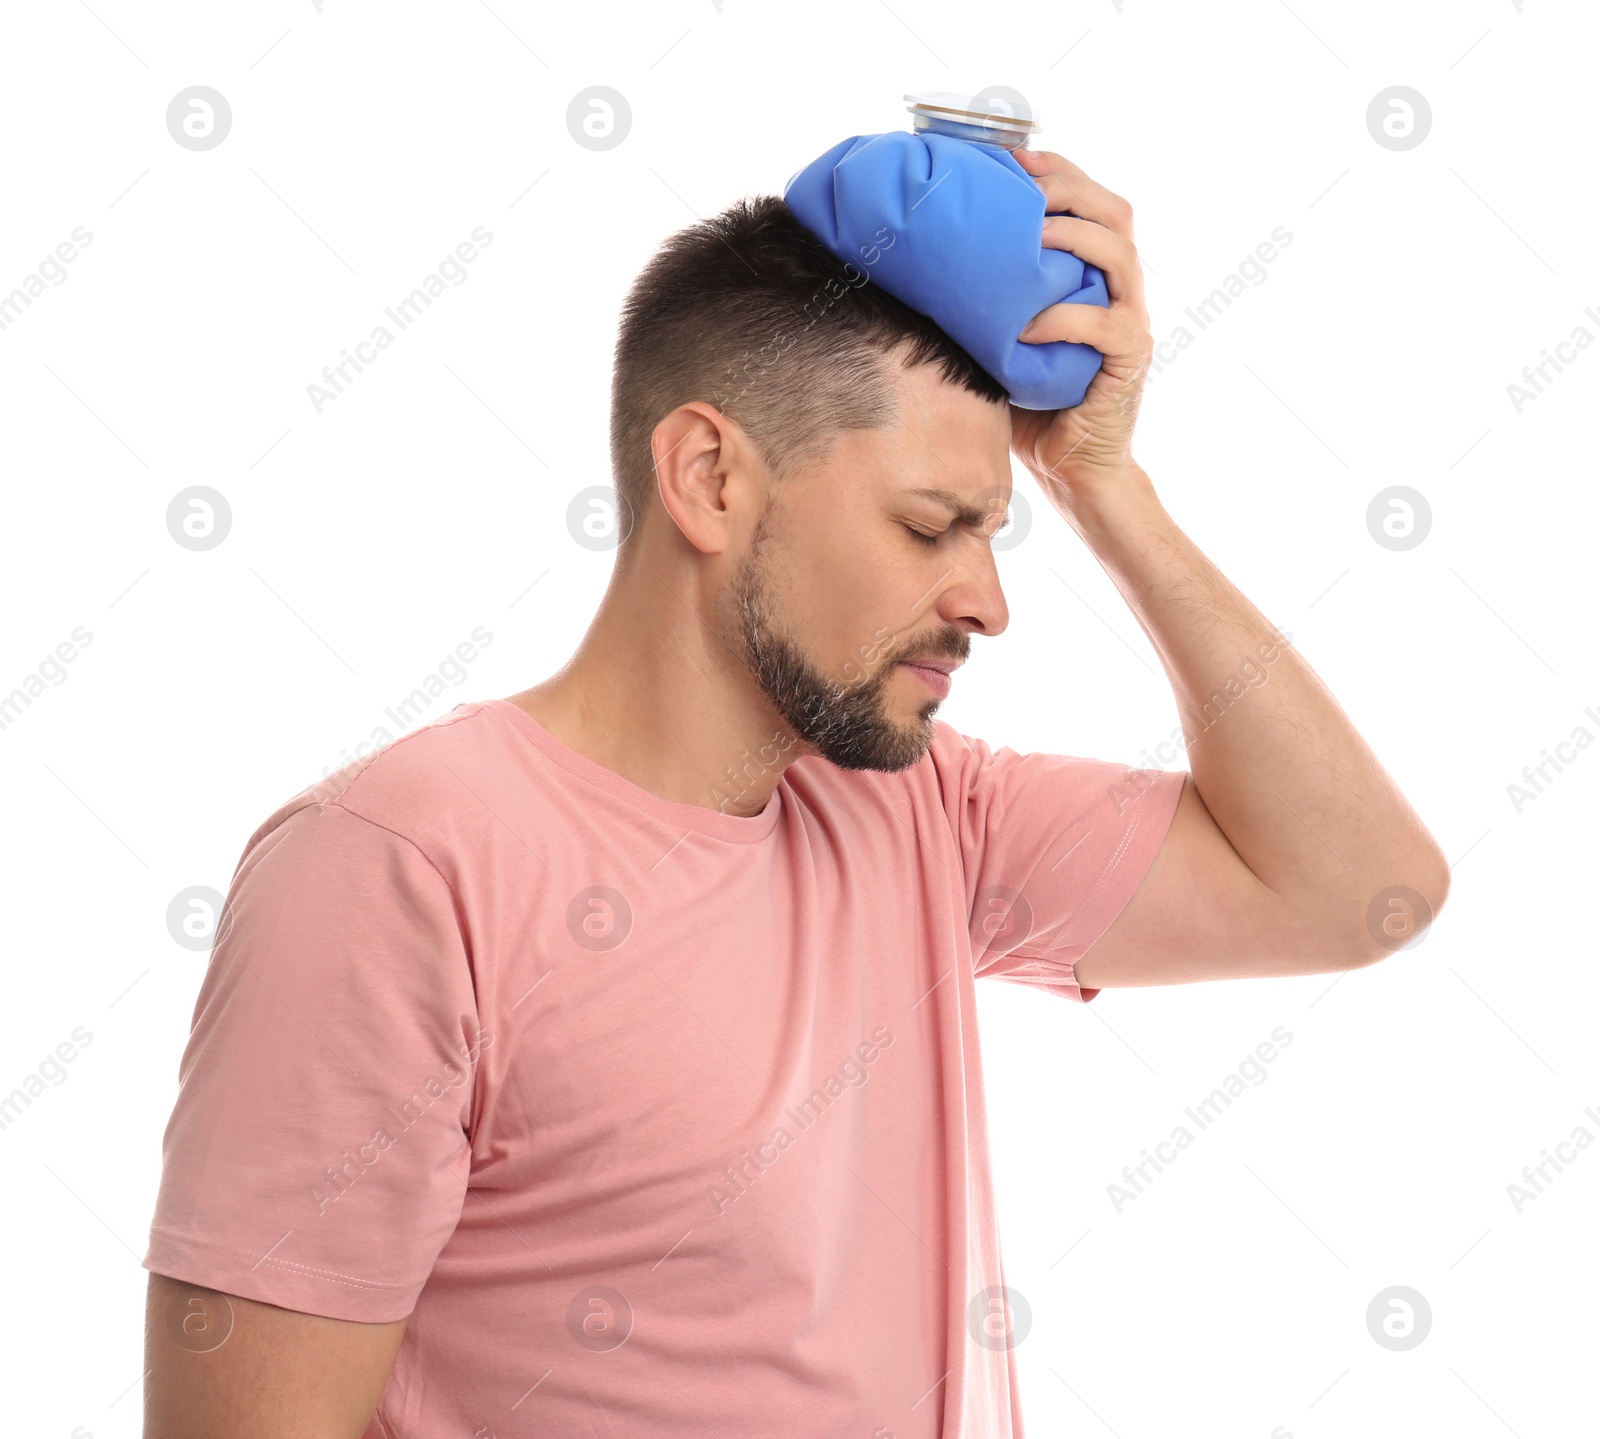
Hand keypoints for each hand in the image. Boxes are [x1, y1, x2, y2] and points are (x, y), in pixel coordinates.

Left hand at [1007, 149, 1152, 505]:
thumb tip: (917, 267)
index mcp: (1095, 276)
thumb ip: (984, 303)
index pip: (1090, 202)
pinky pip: (1107, 325)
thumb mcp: (1000, 341)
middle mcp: (1120, 290)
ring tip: (1032, 238)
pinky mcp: (1130, 360)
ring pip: (1120, 255)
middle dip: (1070, 186)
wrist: (1073, 469)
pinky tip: (1026, 325)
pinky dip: (1065, 319)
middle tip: (1025, 182)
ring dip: (1074, 237)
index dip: (1059, 170)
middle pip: (1114, 212)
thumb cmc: (1034, 404)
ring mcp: (1131, 322)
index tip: (1012, 154)